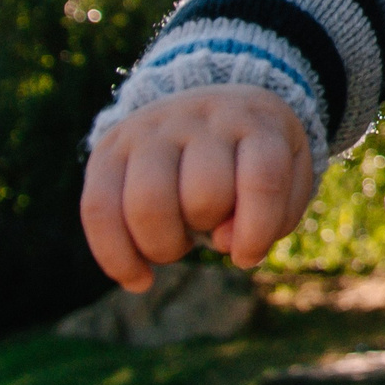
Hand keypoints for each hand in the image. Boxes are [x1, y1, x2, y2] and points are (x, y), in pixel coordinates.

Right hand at [79, 84, 316, 291]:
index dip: (257, 231)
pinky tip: (139, 280)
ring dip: (164, 248)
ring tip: (178, 243)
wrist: (209, 104)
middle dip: (208, 231)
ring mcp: (149, 128)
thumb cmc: (254, 159)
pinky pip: (97, 210)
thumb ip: (273, 216)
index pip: (262, 179)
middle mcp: (201, 117)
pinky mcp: (108, 147)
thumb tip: (223, 242)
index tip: (247, 256)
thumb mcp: (286, 178)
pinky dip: (116, 258)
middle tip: (208, 227)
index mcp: (255, 121)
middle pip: (203, 195)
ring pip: (147, 204)